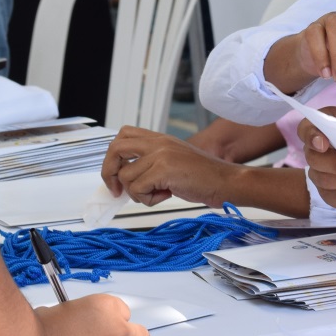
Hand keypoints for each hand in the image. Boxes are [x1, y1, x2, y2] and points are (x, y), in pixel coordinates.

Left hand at [101, 126, 237, 206]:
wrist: (226, 181)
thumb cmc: (204, 176)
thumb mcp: (174, 160)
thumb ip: (151, 162)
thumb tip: (125, 177)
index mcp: (160, 138)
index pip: (123, 135)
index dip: (113, 157)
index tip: (116, 176)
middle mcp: (158, 142)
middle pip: (115, 149)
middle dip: (109, 172)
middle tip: (117, 190)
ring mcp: (160, 154)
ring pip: (126, 176)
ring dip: (137, 193)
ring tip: (158, 194)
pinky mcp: (164, 169)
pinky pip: (138, 189)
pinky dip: (148, 199)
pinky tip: (165, 196)